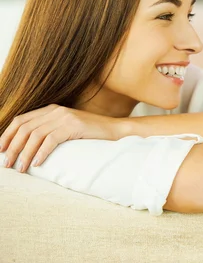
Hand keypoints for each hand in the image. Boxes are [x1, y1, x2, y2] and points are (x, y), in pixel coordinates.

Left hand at [0, 104, 120, 172]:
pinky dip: (41, 153)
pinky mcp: (73, 125)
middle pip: (24, 128)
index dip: (7, 135)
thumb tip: (27, 146)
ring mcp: (65, 117)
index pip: (21, 120)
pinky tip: (37, 164)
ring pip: (35, 135)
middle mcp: (55, 110)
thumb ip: (49, 130)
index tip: (1, 150)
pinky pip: (50, 140)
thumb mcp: (66, 128)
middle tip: (7, 164)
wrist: (115, 130)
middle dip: (12, 147)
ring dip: (25, 153)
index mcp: (51, 109)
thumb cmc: (91, 134)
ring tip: (21, 168)